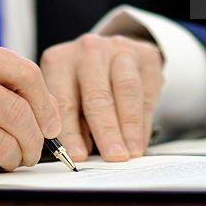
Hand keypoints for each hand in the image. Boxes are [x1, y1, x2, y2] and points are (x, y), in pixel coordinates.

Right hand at [0, 37, 60, 181]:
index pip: (26, 74)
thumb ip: (5, 82)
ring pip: (5, 145)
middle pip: (20, 114)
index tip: (51, 124)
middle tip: (34, 149)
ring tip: (9, 156)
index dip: (47, 105)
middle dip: (35, 140)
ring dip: (15, 158)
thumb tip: (52, 114)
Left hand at [40, 34, 163, 161]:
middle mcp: (87, 50)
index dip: (72, 131)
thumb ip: (70, 120)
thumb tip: (80, 153)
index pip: (64, 101)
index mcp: (59, 60)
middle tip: (113, 156)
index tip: (79, 156)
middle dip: (106, 130)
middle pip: (97, 94)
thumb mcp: (67, 94)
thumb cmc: (84, 81)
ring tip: (131, 151)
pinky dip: (144, 119)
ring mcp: (118, 49)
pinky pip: (146, 89)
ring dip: (129, 125)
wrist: (114, 52)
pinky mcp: (145, 54)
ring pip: (126, 89)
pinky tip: (141, 138)